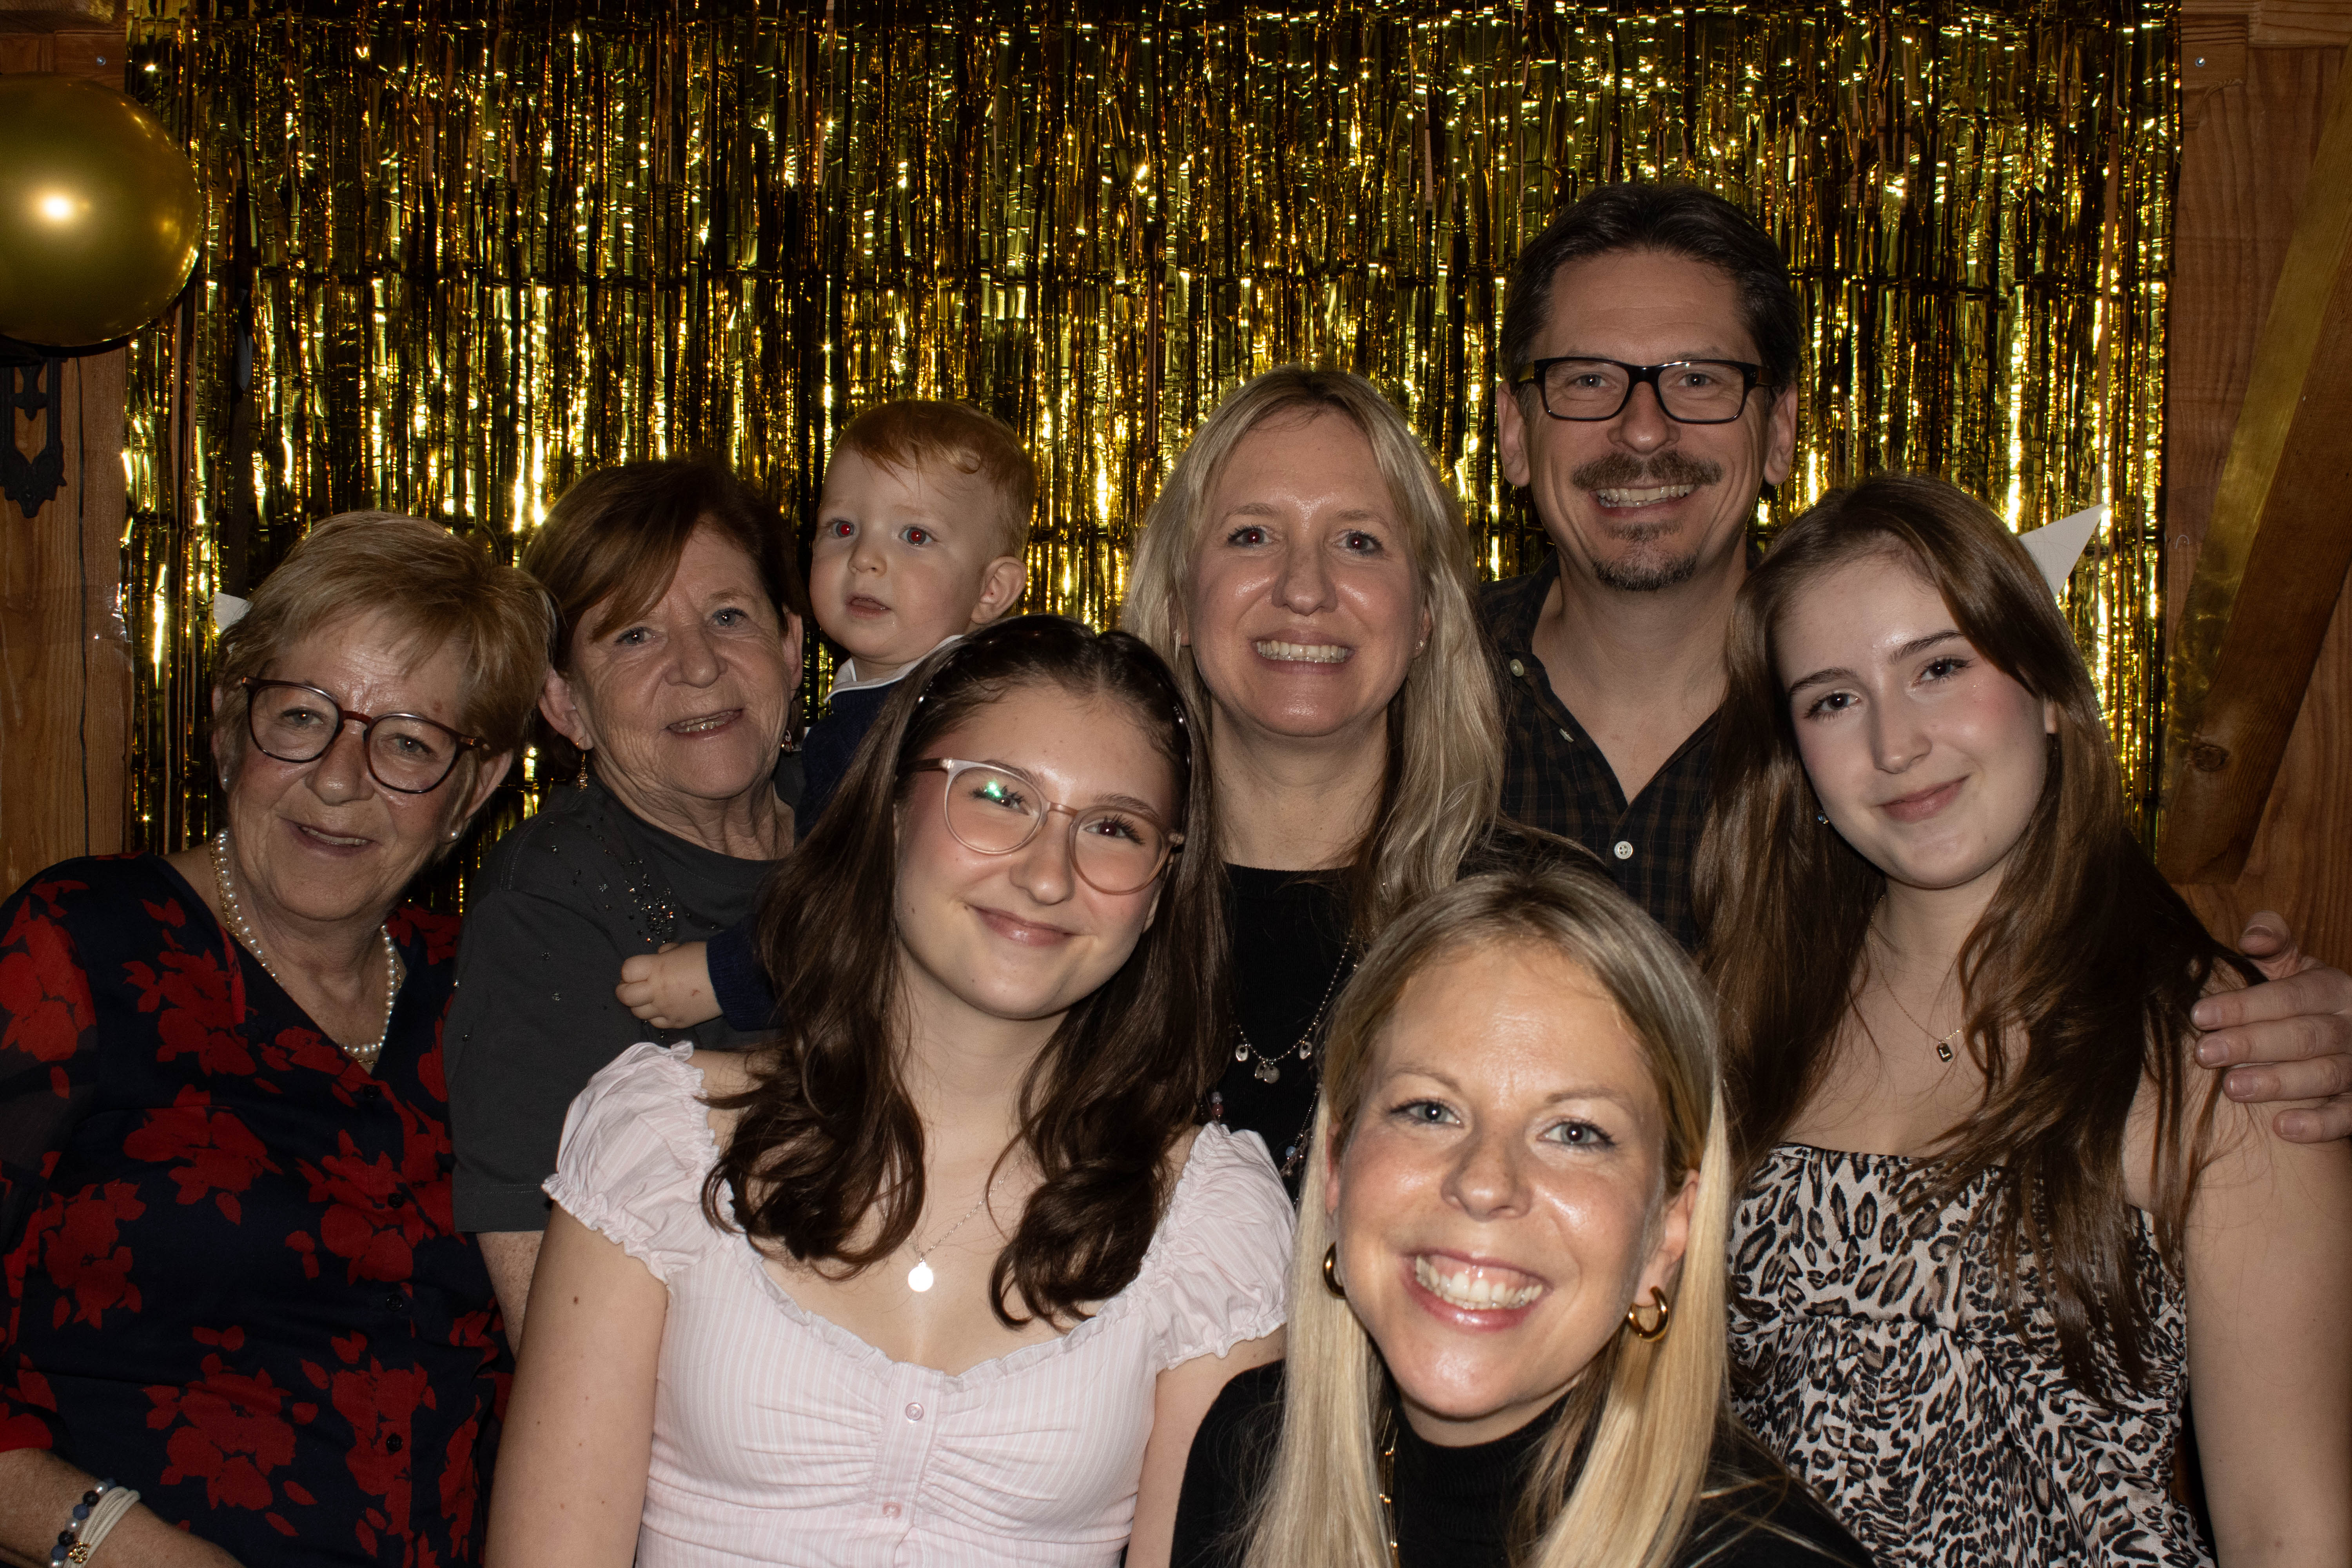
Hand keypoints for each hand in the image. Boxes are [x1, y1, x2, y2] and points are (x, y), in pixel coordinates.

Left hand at [613, 941, 719, 1030]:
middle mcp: (656, 991)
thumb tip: (659, 957)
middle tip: (635, 987)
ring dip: (640, 1005)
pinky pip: (657, 1023)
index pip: (627, 971)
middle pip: (625, 996)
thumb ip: (665, 954)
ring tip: (651, 998)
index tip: (637, 970)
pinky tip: (665, 1008)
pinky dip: (657, 1016)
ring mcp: (666, 1009)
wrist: (731, 979)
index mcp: (656, 969)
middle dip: (626, 991)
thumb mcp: (682, 948)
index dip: (629, 971)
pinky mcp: (677, 1022)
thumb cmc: (707, 958)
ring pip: (638, 1013)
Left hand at [2192, 912, 2351, 1142]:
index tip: (2200, 1015)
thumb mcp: (2291, 965)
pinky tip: (2283, 1127)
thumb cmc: (2298, 998)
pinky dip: (2319, 1123)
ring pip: (2326, 1074)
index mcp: (2333, 989)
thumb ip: (2272, 942)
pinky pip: (2348, 1114)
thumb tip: (2253, 937)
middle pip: (2305, 1035)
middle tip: (2206, 1053)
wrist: (2341, 1032)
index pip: (2291, 995)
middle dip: (2252, 1044)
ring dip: (2279, 1082)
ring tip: (2233, 1089)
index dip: (2246, 1005)